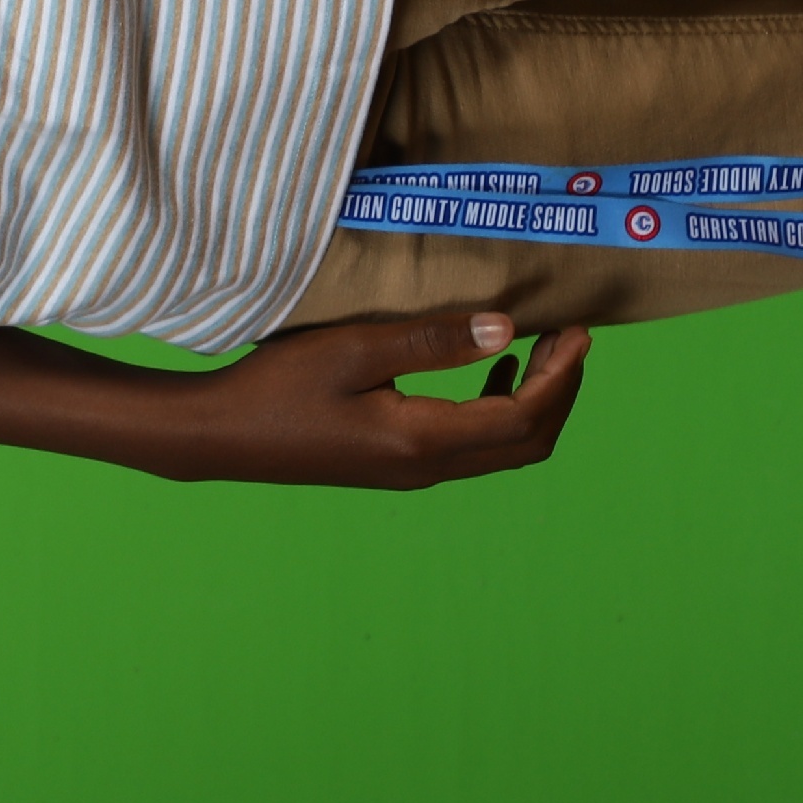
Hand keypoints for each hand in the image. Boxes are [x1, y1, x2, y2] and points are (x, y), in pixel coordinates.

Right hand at [137, 313, 593, 488]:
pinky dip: (499, 412)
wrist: (222, 435)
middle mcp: (428, 467)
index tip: (580, 331)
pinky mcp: (396, 466)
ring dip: (533, 402)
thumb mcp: (356, 349)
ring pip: (504, 450)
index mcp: (424, 440)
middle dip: (561, 391)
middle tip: (572, 338)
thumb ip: (433, 341)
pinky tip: (487, 373)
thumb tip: (507, 330)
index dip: (562, 376)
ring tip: (542, 349)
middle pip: (527, 443)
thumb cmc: (279, 387)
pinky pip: (473, 447)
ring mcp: (412, 472)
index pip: (522, 416)